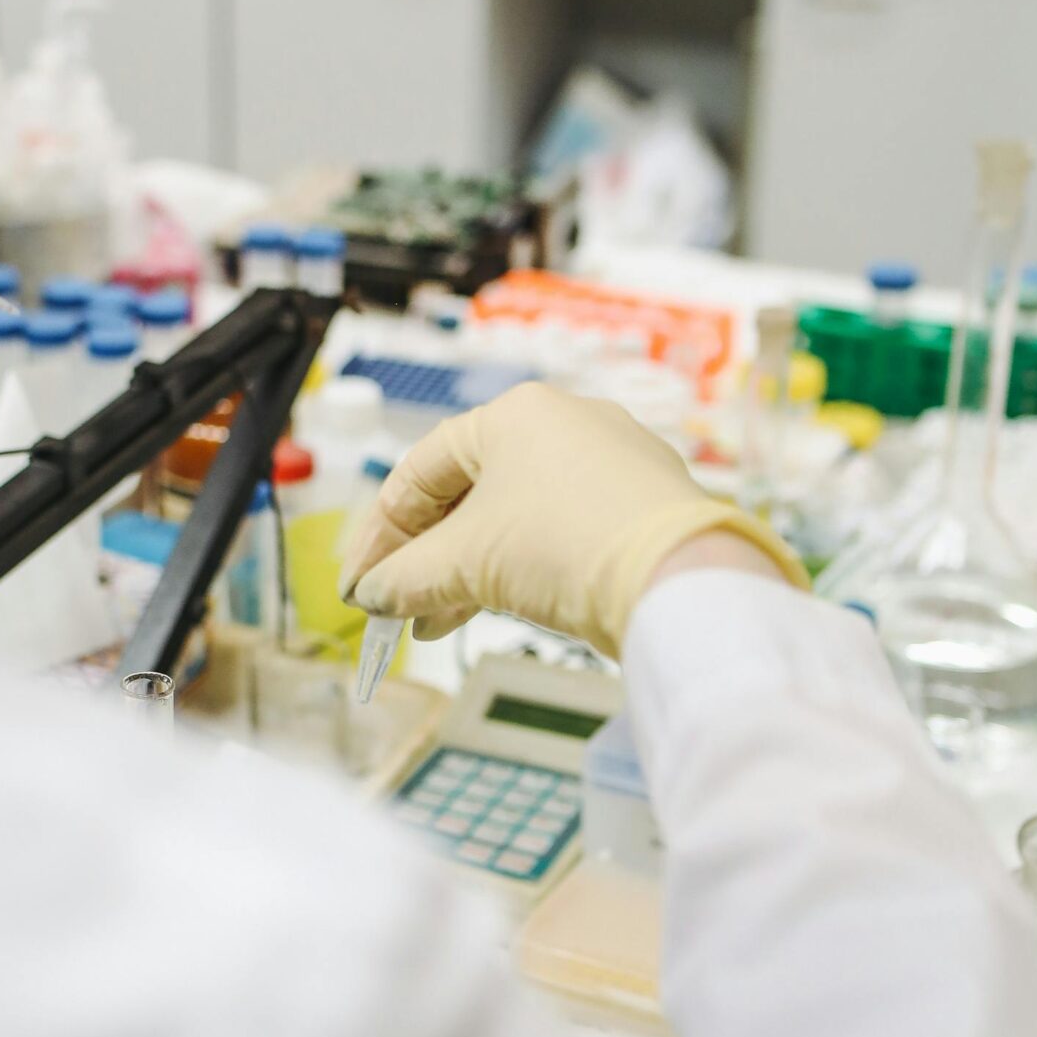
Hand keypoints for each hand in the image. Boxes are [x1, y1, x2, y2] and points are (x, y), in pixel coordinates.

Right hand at [339, 384, 806, 659]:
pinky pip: (559, 534)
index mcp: (513, 414)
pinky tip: (490, 611)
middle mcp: (564, 425)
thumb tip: (374, 596)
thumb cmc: (564, 544)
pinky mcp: (640, 508)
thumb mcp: (465, 563)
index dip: (380, 533)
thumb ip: (405, 579)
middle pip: (468, 494)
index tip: (358, 585)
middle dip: (423, 557)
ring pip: (514, 518)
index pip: (421, 470)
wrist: (678, 578)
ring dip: (465, 571)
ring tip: (433, 623)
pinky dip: (518, 570)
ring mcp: (609, 465)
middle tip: (391, 605)